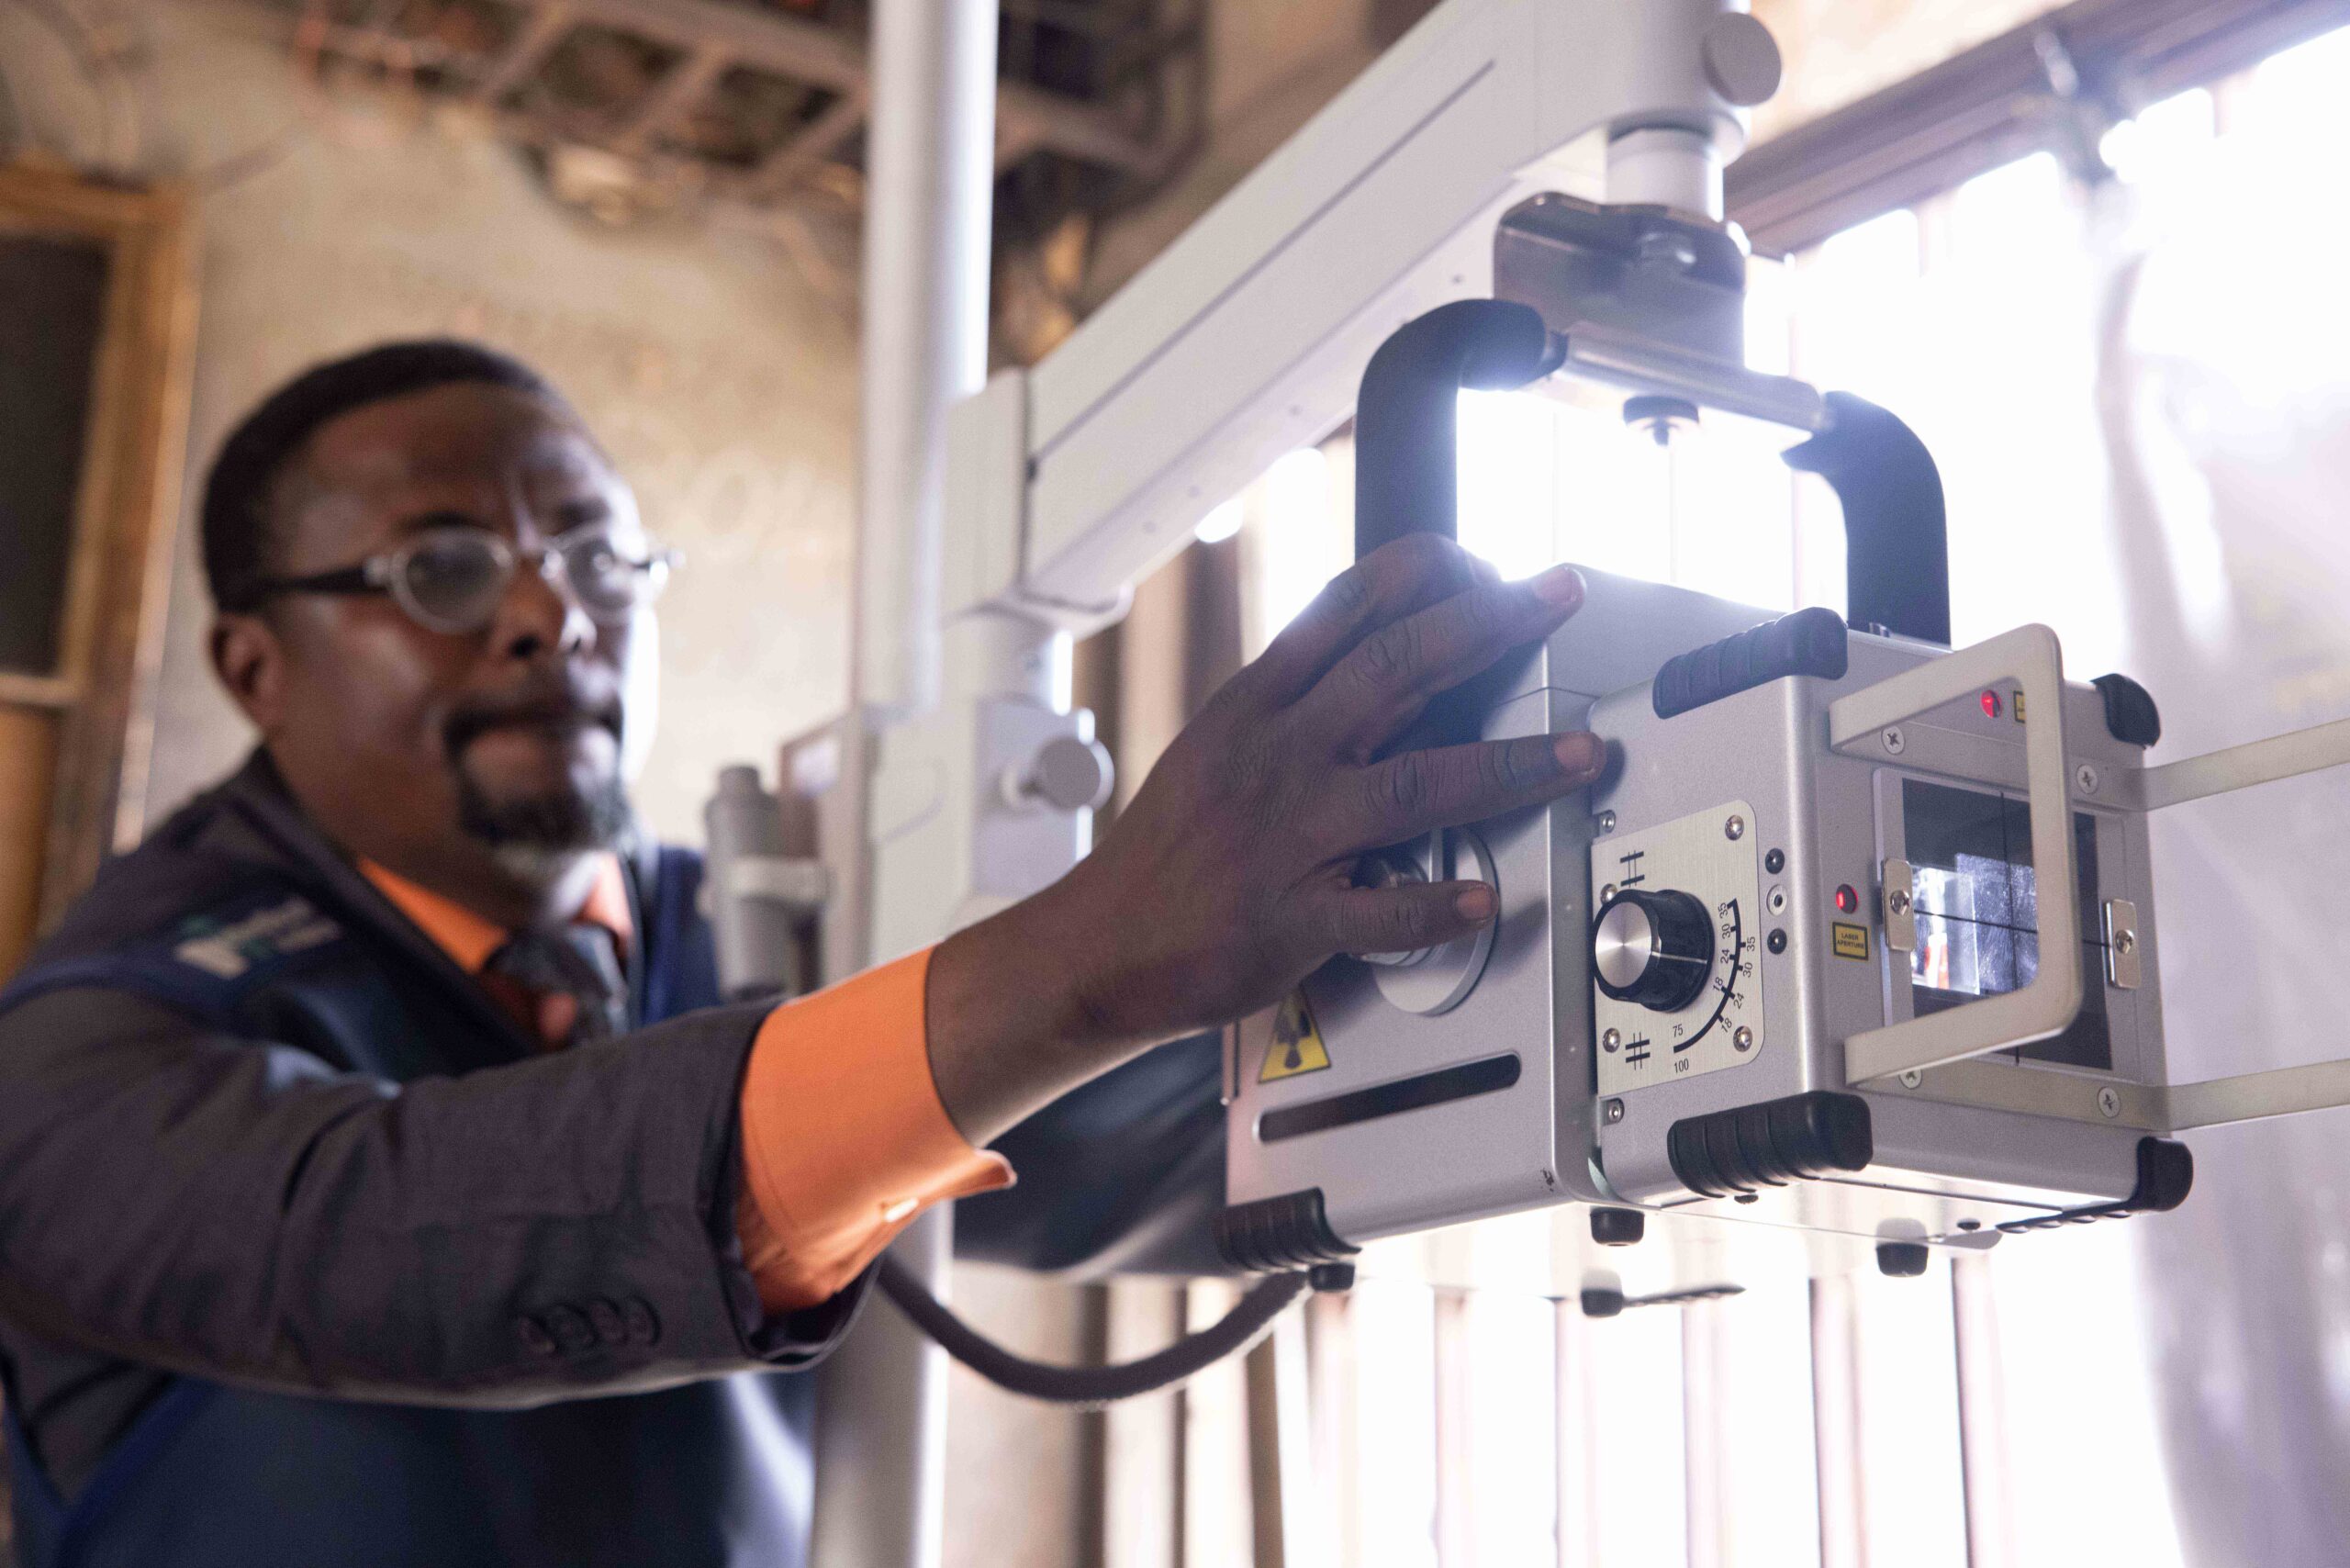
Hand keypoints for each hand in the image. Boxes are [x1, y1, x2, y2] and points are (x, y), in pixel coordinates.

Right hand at [928, 536, 1602, 1142]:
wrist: (1097, 946)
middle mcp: (1277, 756)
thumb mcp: (1219, 744)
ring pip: (1412, 783)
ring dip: (1509, 764)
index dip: (1426, 573)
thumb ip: (1295, 700)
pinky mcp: (1287, 917)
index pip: (1347, 608)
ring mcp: (1285, 836)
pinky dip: (1433, 905)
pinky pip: (1374, 910)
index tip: (1487, 558)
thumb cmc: (1168, 853)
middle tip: (1560, 598)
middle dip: (1491, 625)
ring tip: (1581, 753)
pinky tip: (1484, 898)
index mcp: (1257, 707)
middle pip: (1397, 668)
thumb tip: (1374, 650)